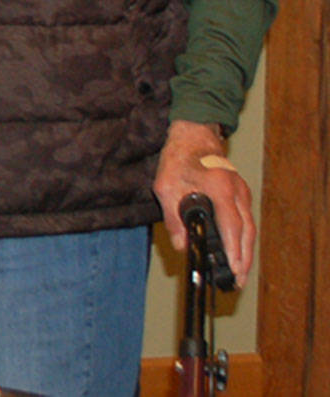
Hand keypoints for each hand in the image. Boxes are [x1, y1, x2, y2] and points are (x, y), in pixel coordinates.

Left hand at [154, 119, 254, 275]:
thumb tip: (182, 245)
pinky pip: (246, 219)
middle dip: (243, 258)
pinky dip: (244, 238)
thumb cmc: (178, 159)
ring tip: (239, 272)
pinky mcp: (241, 193)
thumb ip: (173, 217)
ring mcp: (242, 192)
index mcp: (220, 189)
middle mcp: (237, 192)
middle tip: (238, 280)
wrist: (194, 135)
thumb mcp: (166, 187)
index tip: (234, 269)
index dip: (234, 250)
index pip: (232, 226)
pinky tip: (238, 251)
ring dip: (246, 251)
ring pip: (249, 227)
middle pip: (247, 232)